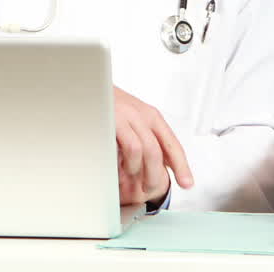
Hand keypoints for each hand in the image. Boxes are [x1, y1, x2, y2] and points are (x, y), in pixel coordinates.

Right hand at [113, 86, 191, 205]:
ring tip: (133, 180)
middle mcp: (143, 115)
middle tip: (149, 190)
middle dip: (157, 176)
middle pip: (160, 151)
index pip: (172, 144)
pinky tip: (123, 169)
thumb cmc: (106, 102)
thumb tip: (160, 161)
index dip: (182, 166)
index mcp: (151, 115)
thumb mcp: (131, 117)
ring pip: (148, 151)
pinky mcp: (116, 120)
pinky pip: (131, 147)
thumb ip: (144, 135)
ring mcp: (129, 116)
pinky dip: (129, 163)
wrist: (86, 83)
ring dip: (142, 172)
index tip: (187, 183)